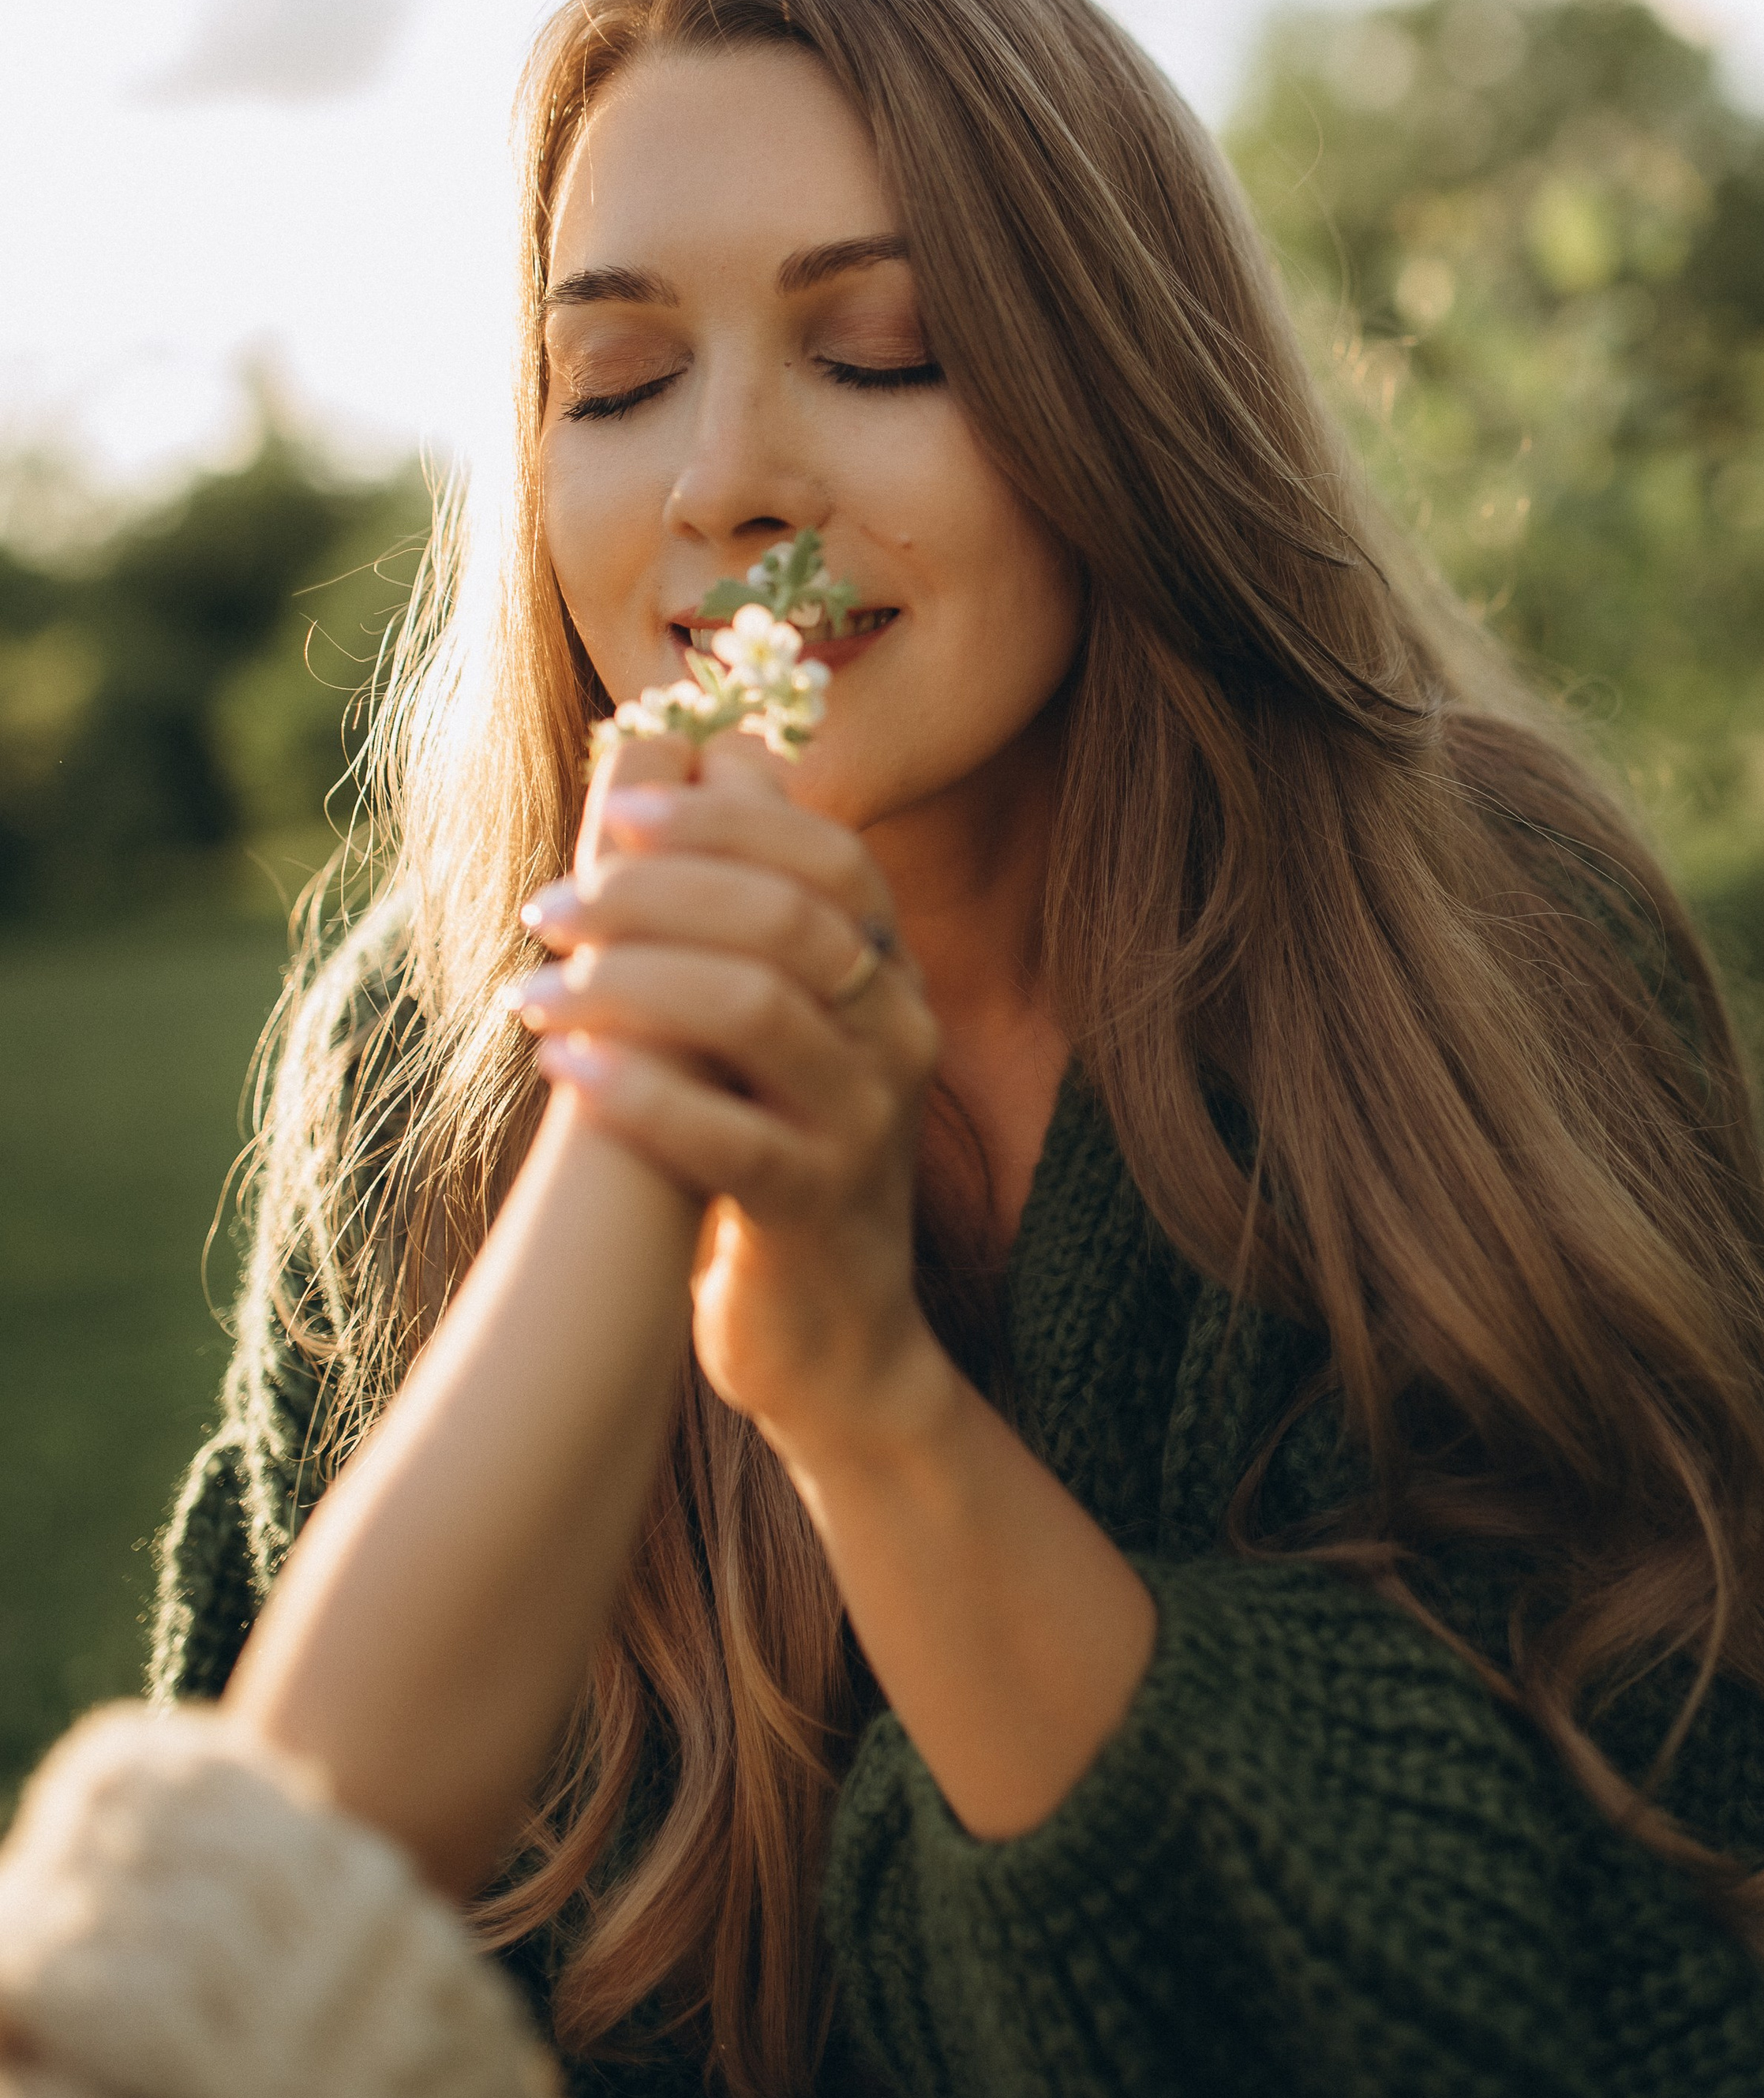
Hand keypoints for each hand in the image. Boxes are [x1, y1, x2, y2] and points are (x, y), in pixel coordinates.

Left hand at [511, 741, 947, 1453]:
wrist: (829, 1344)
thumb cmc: (766, 1153)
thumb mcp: (767, 1025)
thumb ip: (740, 905)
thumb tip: (692, 752)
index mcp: (887, 974)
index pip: (828, 855)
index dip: (720, 821)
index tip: (610, 815)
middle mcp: (896, 1035)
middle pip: (784, 916)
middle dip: (651, 894)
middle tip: (545, 907)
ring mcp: (865, 1124)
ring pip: (755, 1009)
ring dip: (625, 983)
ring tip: (532, 991)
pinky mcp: (814, 1210)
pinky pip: (727, 1135)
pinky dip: (635, 1091)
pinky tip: (559, 1070)